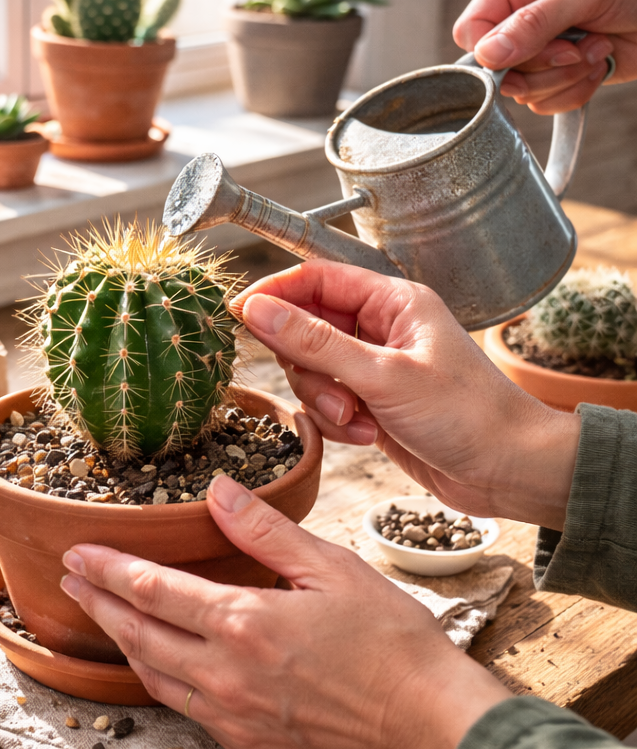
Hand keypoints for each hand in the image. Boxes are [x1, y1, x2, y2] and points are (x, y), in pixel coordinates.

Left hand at [60, 474, 510, 748]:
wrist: (427, 729)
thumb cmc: (391, 645)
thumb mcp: (331, 569)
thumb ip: (266, 531)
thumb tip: (218, 491)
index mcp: (241, 624)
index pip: (151, 590)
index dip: (107, 569)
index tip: (77, 554)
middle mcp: (224, 675)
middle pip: (138, 635)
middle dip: (97, 604)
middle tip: (69, 582)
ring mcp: (232, 719)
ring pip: (153, 677)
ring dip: (122, 644)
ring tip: (103, 617)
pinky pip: (186, 710)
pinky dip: (161, 680)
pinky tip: (160, 666)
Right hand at [235, 260, 579, 529]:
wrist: (507, 470)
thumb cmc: (468, 415)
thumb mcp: (384, 376)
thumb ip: (315, 343)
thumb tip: (258, 310)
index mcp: (392, 302)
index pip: (315, 278)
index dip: (274, 293)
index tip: (240, 316)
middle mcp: (380, 328)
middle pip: (304, 329)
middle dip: (308, 368)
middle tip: (333, 395)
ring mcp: (374, 366)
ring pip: (311, 372)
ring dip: (325, 402)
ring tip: (360, 421)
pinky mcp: (371, 401)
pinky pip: (326, 404)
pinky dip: (337, 423)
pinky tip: (369, 435)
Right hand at [453, 0, 636, 112]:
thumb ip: (534, 23)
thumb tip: (488, 55)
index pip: (470, 32)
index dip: (490, 52)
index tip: (525, 52)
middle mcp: (518, 21)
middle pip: (497, 71)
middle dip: (542, 67)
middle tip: (575, 47)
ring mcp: (537, 52)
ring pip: (522, 92)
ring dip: (565, 79)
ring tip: (595, 48)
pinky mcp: (555, 77)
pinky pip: (544, 105)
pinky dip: (575, 92)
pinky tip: (597, 63)